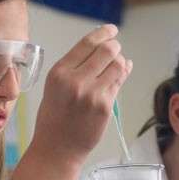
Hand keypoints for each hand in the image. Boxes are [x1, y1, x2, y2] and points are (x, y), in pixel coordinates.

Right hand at [30, 24, 131, 162]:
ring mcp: (91, 95)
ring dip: (121, 61)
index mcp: (59, 73)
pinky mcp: (105, 107)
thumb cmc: (54, 118)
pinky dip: (123, 73)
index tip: (112, 30)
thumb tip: (101, 47)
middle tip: (115, 49)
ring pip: (118, 65)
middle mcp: (75, 81)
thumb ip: (75, 67)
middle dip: (115, 46)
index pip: (87, 43)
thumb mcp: (55, 87)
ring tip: (117, 64)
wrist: (57, 149)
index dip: (104, 33)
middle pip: (107, 50)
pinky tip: (122, 72)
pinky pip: (119, 82)